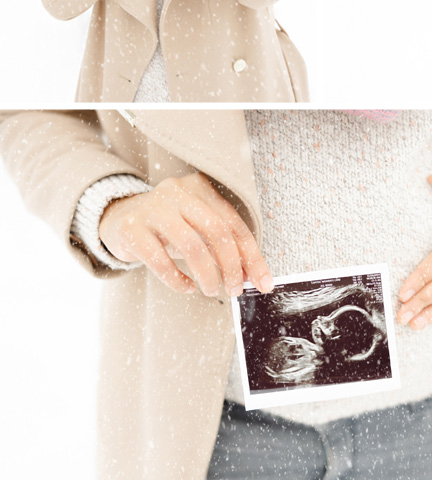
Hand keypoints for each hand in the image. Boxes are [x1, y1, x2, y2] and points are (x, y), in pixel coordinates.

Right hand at [99, 172, 272, 297]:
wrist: (118, 218)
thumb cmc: (169, 227)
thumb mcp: (197, 228)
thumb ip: (223, 245)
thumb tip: (252, 275)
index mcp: (200, 188)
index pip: (234, 223)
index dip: (252, 256)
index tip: (263, 282)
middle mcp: (178, 192)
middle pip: (216, 231)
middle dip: (232, 265)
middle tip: (236, 289)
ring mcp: (153, 208)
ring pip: (191, 244)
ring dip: (207, 274)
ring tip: (213, 291)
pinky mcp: (131, 229)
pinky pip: (159, 259)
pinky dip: (177, 279)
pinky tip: (186, 287)